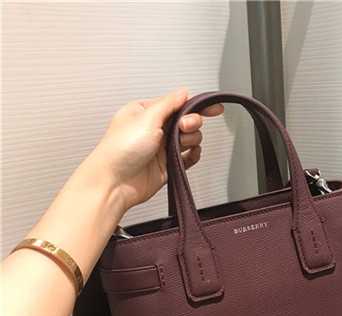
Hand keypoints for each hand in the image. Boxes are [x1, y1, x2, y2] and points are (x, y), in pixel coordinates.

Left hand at [85, 88, 222, 211]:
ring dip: (192, 139)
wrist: (114, 183)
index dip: (195, 105)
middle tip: (186, 127)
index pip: (176, 104)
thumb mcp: (146, 118)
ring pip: (188, 139)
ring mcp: (161, 148)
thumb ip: (169, 104)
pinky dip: (193, 155)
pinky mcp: (167, 166)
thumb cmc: (119, 150)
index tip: (213, 107)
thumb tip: (183, 92)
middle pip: (185, 121)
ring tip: (183, 143)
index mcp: (146, 112)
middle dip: (192, 123)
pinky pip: (187, 158)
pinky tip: (192, 153)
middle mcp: (154, 129)